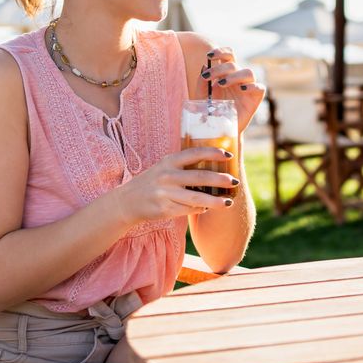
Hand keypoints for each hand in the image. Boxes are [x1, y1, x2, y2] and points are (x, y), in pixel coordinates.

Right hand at [115, 148, 237, 224]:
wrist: (127, 201)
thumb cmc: (151, 182)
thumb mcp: (163, 167)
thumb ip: (182, 165)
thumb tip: (211, 165)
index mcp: (169, 161)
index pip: (194, 153)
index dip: (212, 153)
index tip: (228, 155)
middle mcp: (167, 176)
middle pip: (199, 177)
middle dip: (220, 180)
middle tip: (234, 181)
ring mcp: (165, 193)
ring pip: (196, 198)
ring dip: (215, 200)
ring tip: (228, 202)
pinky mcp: (165, 209)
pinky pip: (188, 210)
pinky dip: (200, 208)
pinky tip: (207, 207)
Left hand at [202, 47, 265, 133]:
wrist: (218, 130)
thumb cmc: (210, 111)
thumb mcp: (201, 97)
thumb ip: (201, 83)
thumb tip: (205, 66)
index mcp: (226, 73)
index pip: (228, 55)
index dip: (221, 51)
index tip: (209, 55)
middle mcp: (237, 77)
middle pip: (234, 63)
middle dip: (220, 67)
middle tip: (208, 77)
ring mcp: (247, 87)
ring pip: (248, 72)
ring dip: (234, 75)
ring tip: (221, 84)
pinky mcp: (255, 99)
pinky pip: (260, 88)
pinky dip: (253, 86)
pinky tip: (242, 89)